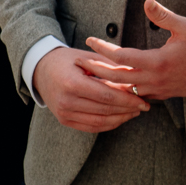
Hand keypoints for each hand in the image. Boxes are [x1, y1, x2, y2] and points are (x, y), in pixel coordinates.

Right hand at [30, 46, 149, 132]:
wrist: (41, 70)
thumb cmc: (67, 60)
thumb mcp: (87, 57)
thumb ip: (110, 67)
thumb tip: (135, 77)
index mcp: (72, 83)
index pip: (107, 96)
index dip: (127, 100)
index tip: (143, 100)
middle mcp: (66, 101)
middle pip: (105, 110)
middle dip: (128, 109)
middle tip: (144, 106)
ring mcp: (64, 113)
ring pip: (100, 121)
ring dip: (120, 118)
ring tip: (135, 112)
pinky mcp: (64, 120)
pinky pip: (91, 127)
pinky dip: (108, 124)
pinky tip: (120, 118)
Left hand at [83, 0, 185, 99]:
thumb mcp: (185, 27)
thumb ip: (164, 15)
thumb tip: (147, 2)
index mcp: (157, 62)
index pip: (122, 57)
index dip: (103, 49)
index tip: (90, 40)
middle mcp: (153, 80)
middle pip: (116, 78)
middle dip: (96, 70)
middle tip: (79, 62)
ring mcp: (155, 90)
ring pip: (123, 90)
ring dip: (106, 82)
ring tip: (88, 75)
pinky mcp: (158, 94)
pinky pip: (133, 95)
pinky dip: (119, 90)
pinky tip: (109, 84)